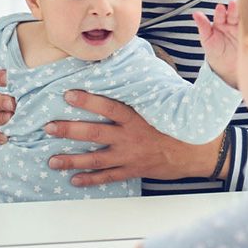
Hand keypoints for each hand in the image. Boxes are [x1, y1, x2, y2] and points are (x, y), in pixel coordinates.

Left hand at [44, 92, 222, 185]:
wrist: (200, 151)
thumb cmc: (182, 123)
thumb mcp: (165, 103)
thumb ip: (147, 91)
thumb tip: (137, 67)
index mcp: (137, 117)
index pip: (107, 107)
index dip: (87, 101)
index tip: (68, 95)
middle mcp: (130, 137)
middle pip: (94, 133)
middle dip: (69, 130)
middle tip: (48, 128)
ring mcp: (130, 156)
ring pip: (95, 159)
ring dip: (72, 160)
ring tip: (52, 160)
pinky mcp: (134, 170)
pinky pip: (109, 177)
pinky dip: (91, 179)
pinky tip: (75, 180)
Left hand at [193, 0, 239, 85]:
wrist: (229, 69)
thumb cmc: (215, 52)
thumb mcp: (207, 40)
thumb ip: (203, 27)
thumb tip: (195, 14)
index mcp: (220, 22)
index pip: (220, 14)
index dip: (220, 11)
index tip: (220, 8)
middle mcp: (232, 23)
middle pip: (233, 13)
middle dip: (233, 9)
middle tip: (233, 5)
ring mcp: (243, 28)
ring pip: (244, 18)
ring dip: (244, 13)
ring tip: (244, 10)